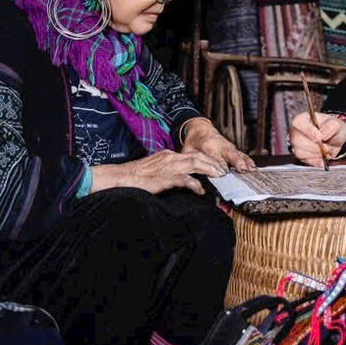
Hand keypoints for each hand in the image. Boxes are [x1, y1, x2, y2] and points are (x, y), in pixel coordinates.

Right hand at [93, 148, 226, 195]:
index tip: (217, 166)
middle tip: (224, 171)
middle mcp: (170, 157)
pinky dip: (194, 184)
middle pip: (197, 156)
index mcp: (169, 155)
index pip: (193, 154)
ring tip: (219, 176)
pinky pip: (183, 179)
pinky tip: (200, 189)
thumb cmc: (137, 176)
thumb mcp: (157, 169)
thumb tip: (184, 177)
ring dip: (209, 169)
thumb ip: (170, 170)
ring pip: (194, 164)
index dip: (207, 159)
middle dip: (213, 163)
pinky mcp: (164, 177)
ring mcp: (168, 166)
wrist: (121, 177)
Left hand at [181, 117, 256, 172]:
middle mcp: (220, 145)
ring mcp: (228, 146)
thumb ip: (190, 160)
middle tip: (242, 169)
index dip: (219, 164)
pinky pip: (242, 155)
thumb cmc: (193, 141)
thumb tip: (191, 172)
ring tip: (252, 170)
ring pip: (238, 154)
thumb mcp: (187, 149)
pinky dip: (249, 161)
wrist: (200, 129)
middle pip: (229, 154)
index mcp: (207, 144)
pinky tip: (254, 168)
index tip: (223, 173)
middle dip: (236, 161)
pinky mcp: (233, 149)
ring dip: (246, 162)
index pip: (215, 156)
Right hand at [289, 111, 345, 167]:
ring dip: (316, 154)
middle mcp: (296, 131)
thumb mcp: (336, 123)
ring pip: (300, 152)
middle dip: (314, 146)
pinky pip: (305, 161)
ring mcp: (297, 144)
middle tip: (326, 147)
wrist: (334, 139)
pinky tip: (323, 158)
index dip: (309, 131)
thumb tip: (323, 134)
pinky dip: (316, 161)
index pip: (299, 123)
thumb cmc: (332, 128)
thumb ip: (331, 126)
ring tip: (327, 151)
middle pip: (298, 140)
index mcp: (302, 119)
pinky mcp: (301, 156)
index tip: (320, 137)